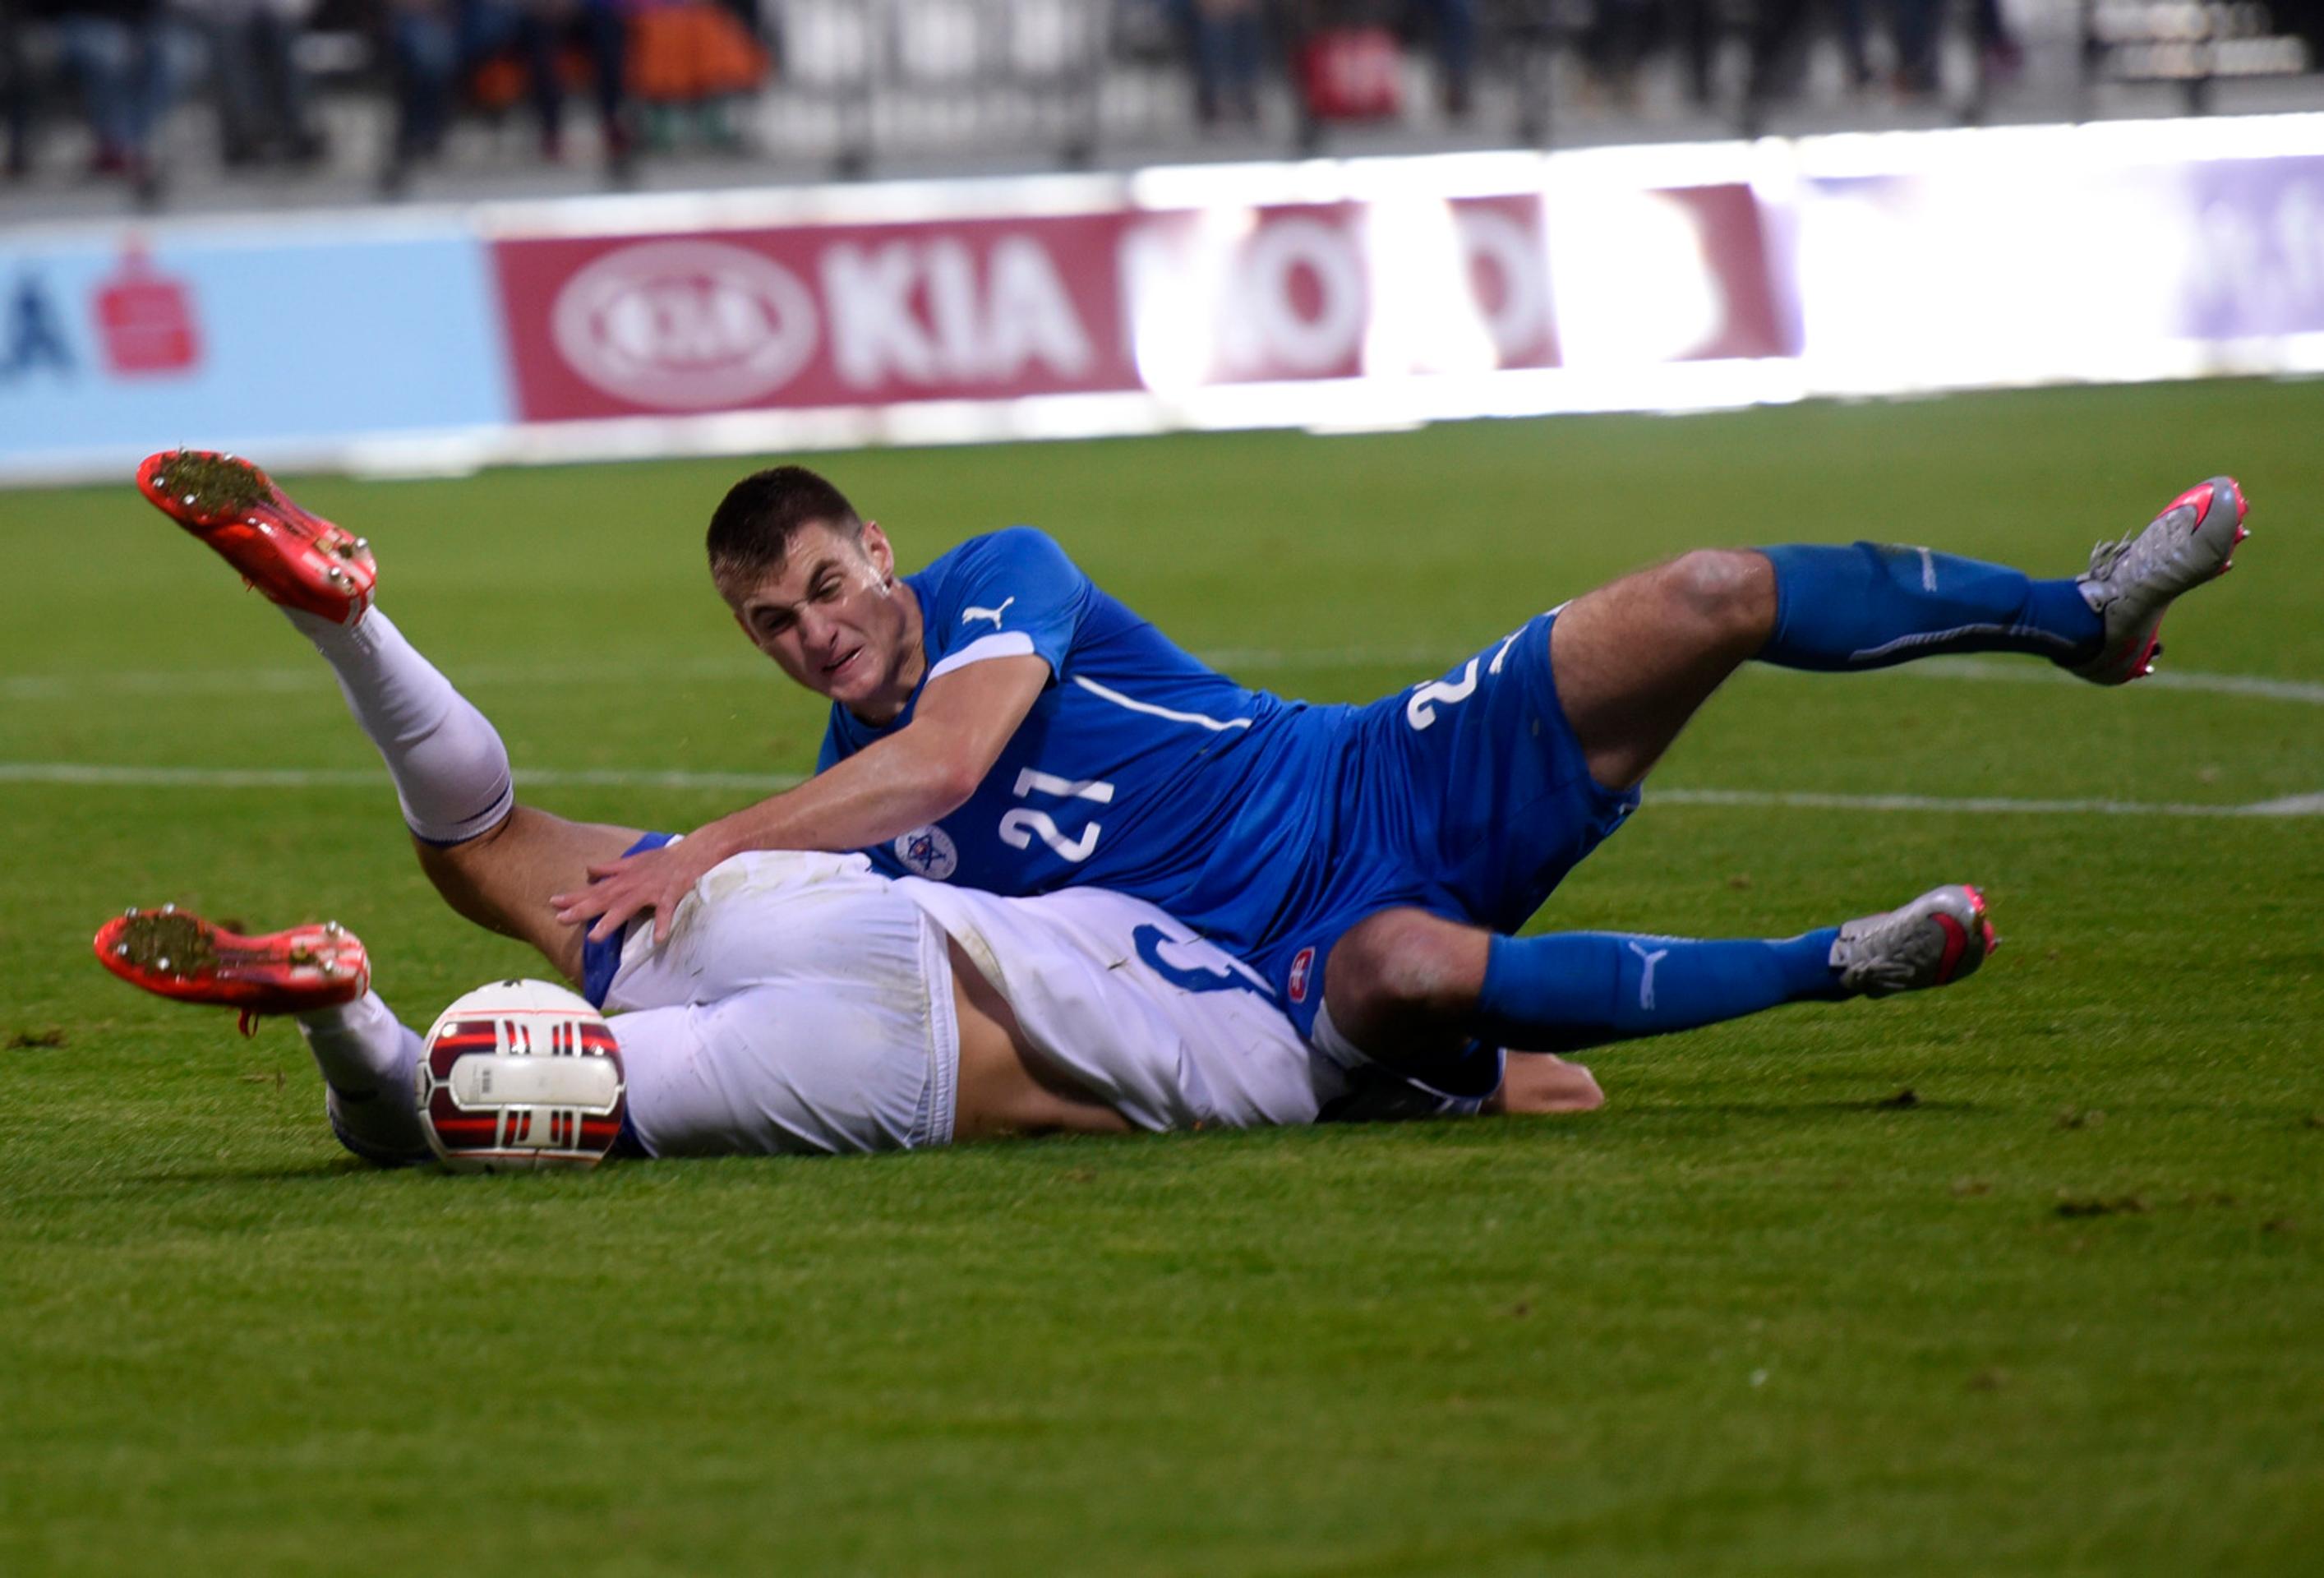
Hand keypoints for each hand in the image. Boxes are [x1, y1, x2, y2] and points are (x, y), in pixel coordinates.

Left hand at [551, 836, 720, 946]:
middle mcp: (632, 885)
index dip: (574, 896)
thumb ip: (610, 868)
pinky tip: (658, 939)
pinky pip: (666, 912)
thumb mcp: (632, 861)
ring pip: (627, 907)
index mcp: (623, 879)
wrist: (692, 852)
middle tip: (561, 919)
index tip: (553, 903)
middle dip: (581, 909)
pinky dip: (662, 924)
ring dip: (610, 920)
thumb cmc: (662, 859)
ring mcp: (650, 891)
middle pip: (603, 899)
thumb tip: (589, 870)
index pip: (594, 889)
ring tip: (595, 937)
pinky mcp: (670, 896)